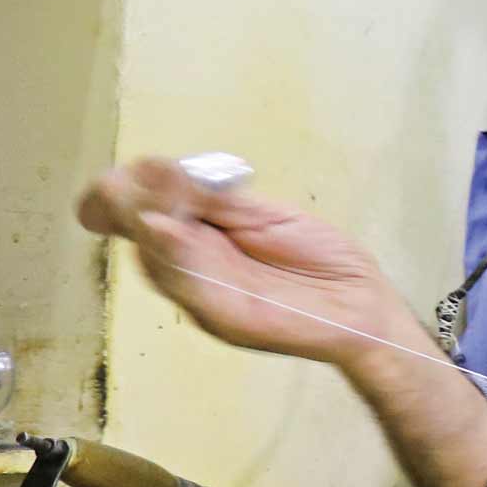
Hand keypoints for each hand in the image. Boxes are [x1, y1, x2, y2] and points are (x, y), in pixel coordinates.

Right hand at [79, 158, 422, 371]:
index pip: (139, 211)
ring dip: (144, 225)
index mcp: (198, 239)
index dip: (121, 191)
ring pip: (157, 260)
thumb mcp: (267, 216)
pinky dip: (174, 258)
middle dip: (126, 203)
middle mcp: (191, 269)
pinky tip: (163, 229)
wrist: (364, 306)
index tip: (126, 172)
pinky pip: (191, 288)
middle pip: (138, 234)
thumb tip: (160, 169)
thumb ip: (218, 198)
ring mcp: (205, 295)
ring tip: (146, 198)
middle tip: (128, 180)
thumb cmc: (320, 260)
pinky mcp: (227, 317)